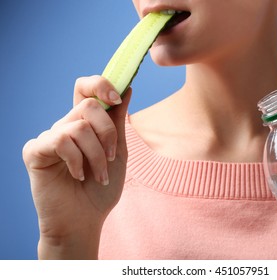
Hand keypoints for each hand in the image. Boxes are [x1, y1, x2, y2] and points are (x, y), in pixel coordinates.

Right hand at [23, 75, 130, 258]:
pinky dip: (77, 160)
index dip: (101, 85)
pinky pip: (60, 140)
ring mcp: (49, 138)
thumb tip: (126, 87)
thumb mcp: (118, 151)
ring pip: (78, 126)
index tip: (117, 98)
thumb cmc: (102, 188)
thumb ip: (118, 122)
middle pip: (88, 106)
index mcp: (85, 125)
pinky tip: (78, 176)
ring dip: (97, 154)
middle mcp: (65, 127)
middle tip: (112, 157)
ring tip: (99, 175)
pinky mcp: (35, 152)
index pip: (86, 89)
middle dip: (108, 133)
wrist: (86, 220)